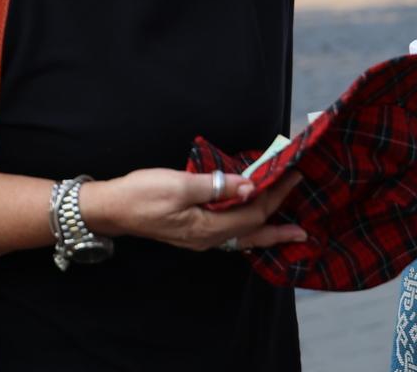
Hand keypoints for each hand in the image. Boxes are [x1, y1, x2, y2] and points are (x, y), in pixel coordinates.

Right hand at [83, 169, 307, 252]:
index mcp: (207, 227)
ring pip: (242, 237)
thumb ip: (216, 186)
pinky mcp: (194, 233)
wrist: (112, 208)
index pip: (252, 213)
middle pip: (252, 233)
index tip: (293, 178)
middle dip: (278, 226)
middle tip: (304, 227)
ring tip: (286, 231)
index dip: (275, 196)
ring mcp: (200, 239)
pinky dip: (246, 228)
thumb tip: (249, 185)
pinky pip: (229, 234)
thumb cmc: (142, 193)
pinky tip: (252, 225)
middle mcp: (208, 239)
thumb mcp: (179, 184)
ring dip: (265, 231)